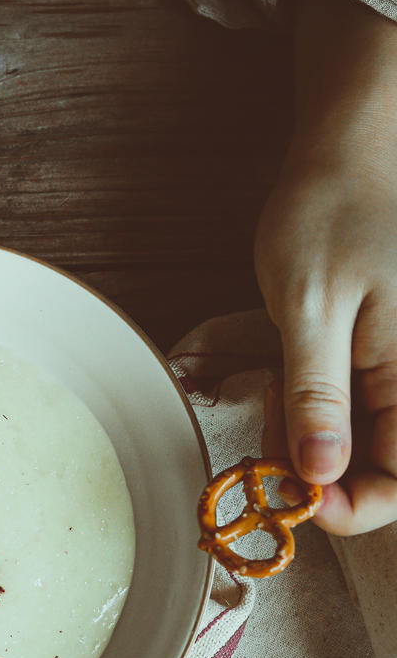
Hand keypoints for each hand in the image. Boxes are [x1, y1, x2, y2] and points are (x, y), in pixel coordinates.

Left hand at [255, 0, 396, 534]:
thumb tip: (318, 475)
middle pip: (387, 469)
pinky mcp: (384, 355)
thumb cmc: (330, 214)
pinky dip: (318, 411)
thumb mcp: (310, 309)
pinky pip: (361, 408)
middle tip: (271, 451)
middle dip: (328, 475)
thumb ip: (317, 397)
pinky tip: (283, 384)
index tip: (293, 495)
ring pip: (370, 442)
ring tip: (274, 401)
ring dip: (318, 445)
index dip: (351, 507)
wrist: (349, 150)